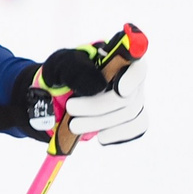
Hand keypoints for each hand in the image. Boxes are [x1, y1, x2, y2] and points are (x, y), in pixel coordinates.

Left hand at [0, 27, 149, 152]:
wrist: (55, 96)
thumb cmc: (61, 73)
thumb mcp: (60, 65)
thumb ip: (75, 69)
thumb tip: (99, 86)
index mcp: (117, 56)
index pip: (137, 65)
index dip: (132, 78)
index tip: (119, 90)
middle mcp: (130, 76)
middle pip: (129, 96)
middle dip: (97, 107)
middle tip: (70, 108)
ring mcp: (134, 97)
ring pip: (130, 114)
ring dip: (100, 123)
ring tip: (74, 125)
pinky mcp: (131, 117)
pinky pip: (136, 128)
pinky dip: (117, 134)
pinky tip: (100, 136)